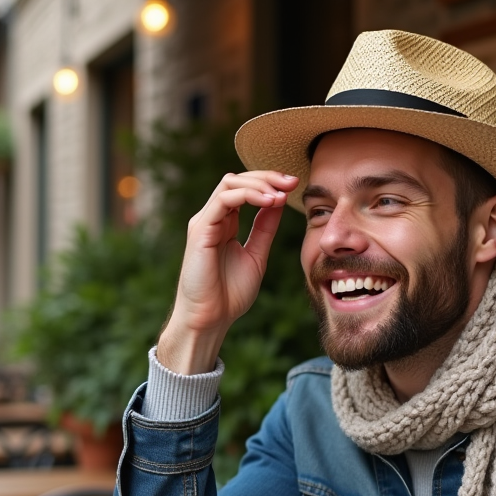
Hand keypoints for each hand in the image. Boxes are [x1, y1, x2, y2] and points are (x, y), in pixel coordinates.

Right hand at [157, 170, 297, 373]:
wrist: (210, 319)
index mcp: (225, 224)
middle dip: (267, 176)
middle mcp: (213, 218)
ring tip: (281, 194)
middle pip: (237, 180)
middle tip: (291, 181)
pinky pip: (223, 200)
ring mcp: (204, 222)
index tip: (294, 186)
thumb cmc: (229, 294)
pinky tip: (269, 202)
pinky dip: (248, 196)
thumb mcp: (257, 255)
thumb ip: (265, 229)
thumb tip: (279, 202)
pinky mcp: (200, 230)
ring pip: (229, 184)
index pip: (245, 190)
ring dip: (259, 184)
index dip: (269, 183)